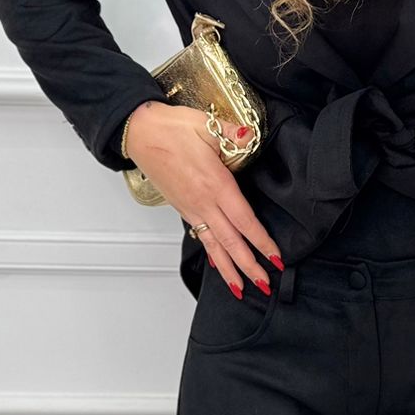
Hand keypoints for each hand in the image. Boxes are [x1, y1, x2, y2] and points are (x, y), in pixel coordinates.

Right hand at [123, 101, 282, 297]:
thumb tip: (251, 135)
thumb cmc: (170, 129)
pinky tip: (220, 266)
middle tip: (265, 284)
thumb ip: (233, 134)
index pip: (244, 220)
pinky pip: (201, 237)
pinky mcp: (183, 208)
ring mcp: (192, 208)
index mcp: (215, 184)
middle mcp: (204, 202)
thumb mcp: (205, 125)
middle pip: (231, 241)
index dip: (261, 241)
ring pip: (215, 246)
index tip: (275, 257)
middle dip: (249, 265)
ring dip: (230, 269)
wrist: (139, 133)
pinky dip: (212, 255)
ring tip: (242, 289)